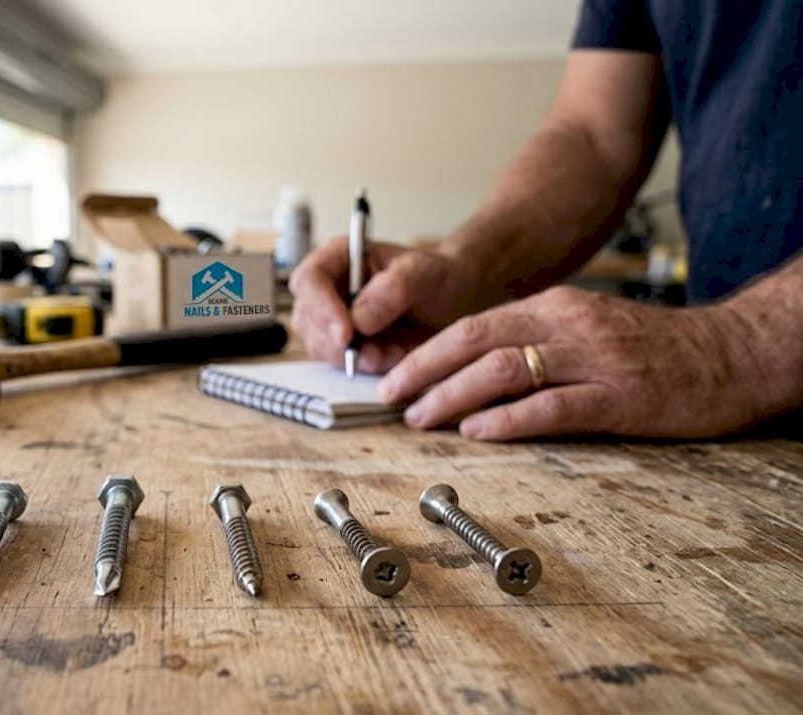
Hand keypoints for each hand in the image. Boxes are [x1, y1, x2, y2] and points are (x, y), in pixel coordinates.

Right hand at [289, 237, 477, 372]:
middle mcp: (327, 287)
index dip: (321, 307)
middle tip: (376, 355)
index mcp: (339, 257)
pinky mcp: (340, 345)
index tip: (346, 334)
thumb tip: (358, 319)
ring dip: (355, 358)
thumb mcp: (423, 274)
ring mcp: (330, 318)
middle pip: (307, 319)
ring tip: (395, 353)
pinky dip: (366, 367)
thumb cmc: (434, 278)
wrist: (448, 302)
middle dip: (338, 343)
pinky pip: (340, 364)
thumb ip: (393, 289)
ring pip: (320, 346)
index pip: (310, 279)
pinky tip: (393, 358)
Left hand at [378, 285, 767, 439]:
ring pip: (503, 370)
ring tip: (422, 418)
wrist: (730, 355)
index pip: (473, 324)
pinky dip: (506, 420)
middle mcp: (567, 325)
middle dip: (424, 370)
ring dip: (453, 396)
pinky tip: (476, 432)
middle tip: (392, 398)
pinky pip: (550, 406)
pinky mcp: (618, 397)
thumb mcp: (584, 327)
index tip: (395, 376)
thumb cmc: (651, 349)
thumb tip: (469, 369)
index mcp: (554, 307)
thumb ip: (532, 341)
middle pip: (475, 340)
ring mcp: (592, 360)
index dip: (426, 352)